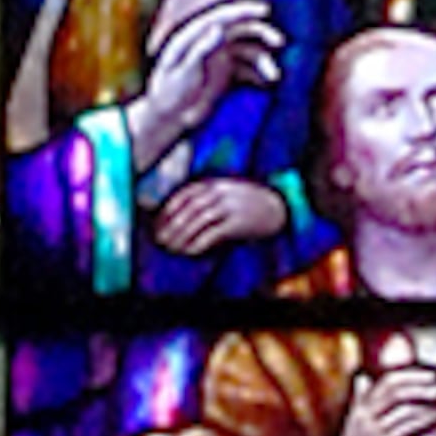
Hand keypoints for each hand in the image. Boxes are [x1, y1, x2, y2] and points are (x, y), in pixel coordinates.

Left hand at [130, 0, 281, 166]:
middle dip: (262, 33)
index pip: (222, 16)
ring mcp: (220, 60)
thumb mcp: (182, 73)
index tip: (266, 10)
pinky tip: (268, 85)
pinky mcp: (227, 77)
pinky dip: (260, 76)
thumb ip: (200, 49)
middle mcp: (210, 44)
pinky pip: (249, 71)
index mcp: (194, 36)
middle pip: (240, 30)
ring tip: (274, 76)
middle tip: (279, 42)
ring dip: (264, 61)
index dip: (244, 10)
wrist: (167, 121)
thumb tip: (218, 27)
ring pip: (249, 52)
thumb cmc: (168, 95)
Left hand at [152, 171, 287, 266]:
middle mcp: (220, 192)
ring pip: (198, 221)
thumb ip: (206, 198)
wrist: (279, 206)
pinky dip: (197, 243)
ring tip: (170, 248)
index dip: (167, 211)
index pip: (183, 195)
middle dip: (171, 226)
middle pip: (188, 209)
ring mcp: (230, 206)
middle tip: (159, 240)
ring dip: (181, 236)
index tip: (157, 224)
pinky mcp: (238, 222)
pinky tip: (188, 252)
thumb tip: (180, 217)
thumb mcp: (226, 193)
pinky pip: (212, 234)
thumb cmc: (248, 203)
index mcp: (214, 183)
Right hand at [327, 352, 435, 435]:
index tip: (431, 375)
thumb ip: (360, 402)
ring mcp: (371, 431)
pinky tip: (434, 418)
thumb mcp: (354, 426)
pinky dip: (422, 418)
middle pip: (394, 389)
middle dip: (419, 383)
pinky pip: (404, 426)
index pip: (387, 382)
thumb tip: (362, 378)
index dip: (411, 375)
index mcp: (360, 409)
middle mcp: (364, 416)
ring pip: (401, 406)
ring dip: (423, 399)